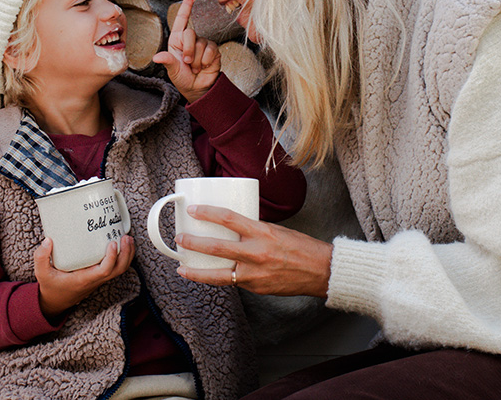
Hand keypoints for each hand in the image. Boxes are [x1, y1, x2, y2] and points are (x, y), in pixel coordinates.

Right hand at [34, 235, 134, 319]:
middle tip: (126, 237)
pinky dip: (122, 256)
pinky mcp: (100, 276)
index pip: (104, 271)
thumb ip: (41, 257)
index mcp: (84, 280)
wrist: (55, 302)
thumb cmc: (50, 286)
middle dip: (126, 254)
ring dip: (127, 255)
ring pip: (120, 270)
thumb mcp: (41, 274)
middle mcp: (95, 280)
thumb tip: (48, 240)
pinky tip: (121, 243)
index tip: (112, 243)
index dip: (112, 257)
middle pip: (119, 270)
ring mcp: (99, 279)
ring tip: (128, 238)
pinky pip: (116, 268)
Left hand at [153, 0, 220, 102]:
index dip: (186, 6)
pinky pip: (210, 50)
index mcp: (177, 40)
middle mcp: (190, 40)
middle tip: (187, 63)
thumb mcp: (172, 71)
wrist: (198, 89)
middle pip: (190, 33)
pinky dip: (206, 61)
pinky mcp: (213, 50)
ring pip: (201, 44)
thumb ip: (167, 62)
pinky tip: (204, 66)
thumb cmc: (183, 78)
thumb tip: (157, 57)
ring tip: (196, 67)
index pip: (182, 19)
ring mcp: (203, 44)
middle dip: (188, 51)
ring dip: (197, 60)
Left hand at [175, 205, 332, 297]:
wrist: (320, 271)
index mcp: (262, 233)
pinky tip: (206, 276)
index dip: (208, 213)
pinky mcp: (255, 288)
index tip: (194, 210)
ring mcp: (254, 274)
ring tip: (182, 267)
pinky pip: (231, 283)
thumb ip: (254, 229)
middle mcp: (256, 253)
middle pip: (217, 247)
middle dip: (194, 243)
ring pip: (218, 274)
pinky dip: (217, 279)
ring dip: (196, 271)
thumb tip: (234, 226)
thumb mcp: (276, 229)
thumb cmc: (300, 247)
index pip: (228, 218)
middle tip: (180, 239)